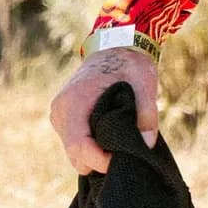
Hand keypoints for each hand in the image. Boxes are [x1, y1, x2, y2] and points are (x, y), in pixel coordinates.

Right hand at [49, 47, 159, 174]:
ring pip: (75, 154)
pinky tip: (110, 138)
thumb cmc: (128, 64)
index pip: (79, 146)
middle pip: (76, 155)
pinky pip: (75, 144)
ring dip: (96, 156)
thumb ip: (147, 114)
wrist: (114, 46)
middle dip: (100, 161)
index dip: (100, 160)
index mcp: (74, 102)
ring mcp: (59, 116)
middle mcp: (60, 111)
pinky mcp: (64, 119)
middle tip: (125, 153)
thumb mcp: (144, 83)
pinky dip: (92, 148)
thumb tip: (146, 144)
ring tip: (118, 143)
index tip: (122, 159)